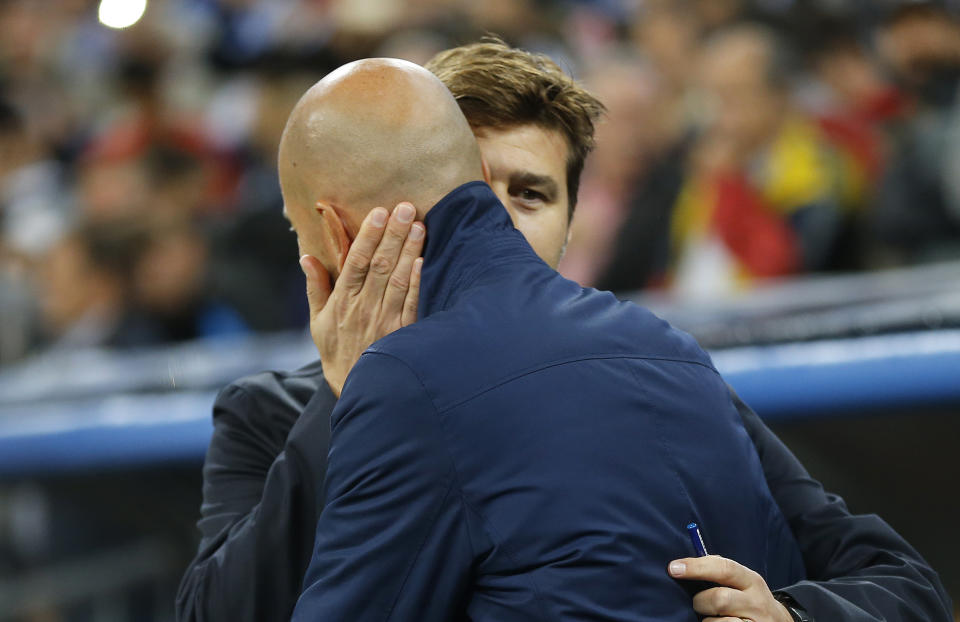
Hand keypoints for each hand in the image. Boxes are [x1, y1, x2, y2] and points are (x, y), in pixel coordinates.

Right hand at [299, 202, 423, 396]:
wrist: (357, 388)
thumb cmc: (336, 350)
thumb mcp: (317, 321)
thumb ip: (315, 287)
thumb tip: (307, 257)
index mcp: (342, 301)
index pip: (355, 262)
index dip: (368, 236)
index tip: (379, 212)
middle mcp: (363, 308)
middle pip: (380, 265)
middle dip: (394, 234)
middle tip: (406, 208)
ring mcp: (384, 320)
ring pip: (398, 279)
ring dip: (409, 251)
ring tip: (419, 225)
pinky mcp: (403, 332)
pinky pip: (411, 303)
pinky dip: (418, 281)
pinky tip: (424, 260)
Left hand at [668, 555, 793, 621]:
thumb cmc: (748, 599)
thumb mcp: (742, 582)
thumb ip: (719, 570)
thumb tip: (686, 563)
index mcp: (752, 581)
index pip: (724, 568)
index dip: (696, 567)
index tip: (673, 568)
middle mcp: (757, 602)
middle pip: (719, 598)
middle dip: (700, 601)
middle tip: (697, 604)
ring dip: (707, 620)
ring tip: (711, 618)